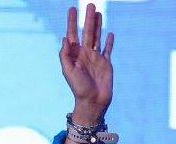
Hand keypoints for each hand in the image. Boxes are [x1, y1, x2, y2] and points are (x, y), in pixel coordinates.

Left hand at [60, 4, 113, 125]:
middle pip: (87, 32)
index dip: (72, 22)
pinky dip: (109, 42)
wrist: (93, 102)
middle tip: (90, 4)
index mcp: (75, 55)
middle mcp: (85, 54)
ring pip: (97, 37)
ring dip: (98, 25)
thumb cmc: (78, 88)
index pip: (73, 34)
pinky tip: (110, 33)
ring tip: (99, 13)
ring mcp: (96, 58)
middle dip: (88, 18)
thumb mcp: (68, 71)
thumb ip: (65, 55)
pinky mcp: (106, 64)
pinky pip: (107, 50)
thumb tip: (65, 38)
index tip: (72, 9)